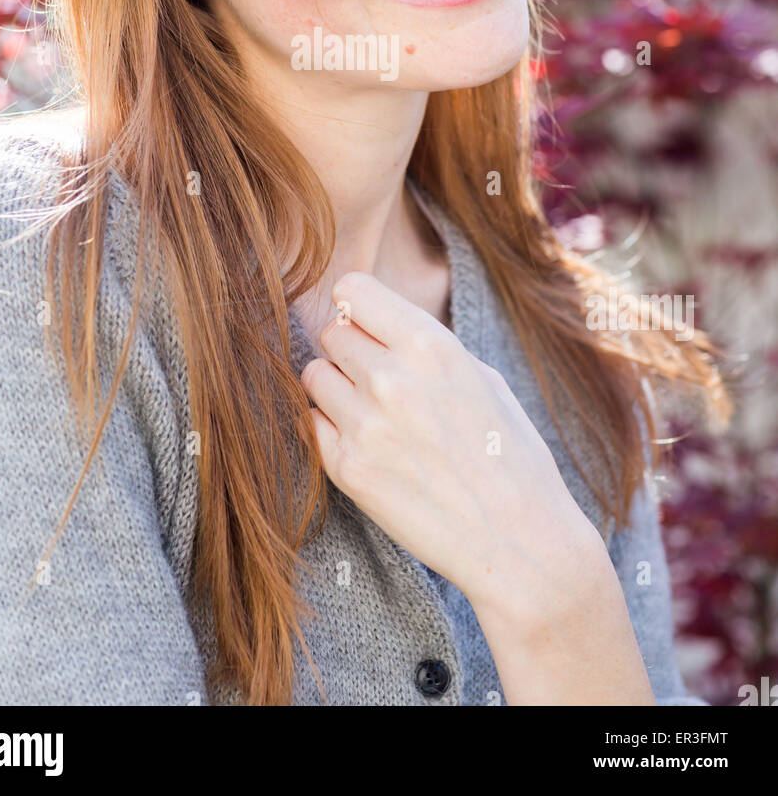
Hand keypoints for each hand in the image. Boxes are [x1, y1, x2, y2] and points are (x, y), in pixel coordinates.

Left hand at [300, 270, 608, 640]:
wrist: (520, 542)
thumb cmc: (510, 455)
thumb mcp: (482, 377)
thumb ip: (425, 346)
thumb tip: (376, 324)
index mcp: (432, 346)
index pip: (352, 290)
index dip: (358, 305)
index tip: (367, 321)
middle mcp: (391, 378)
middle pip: (331, 332)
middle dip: (351, 348)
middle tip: (377, 375)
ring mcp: (365, 425)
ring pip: (314, 375)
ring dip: (337, 386)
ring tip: (372, 410)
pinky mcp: (347, 470)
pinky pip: (311, 423)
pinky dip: (331, 427)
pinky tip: (367, 442)